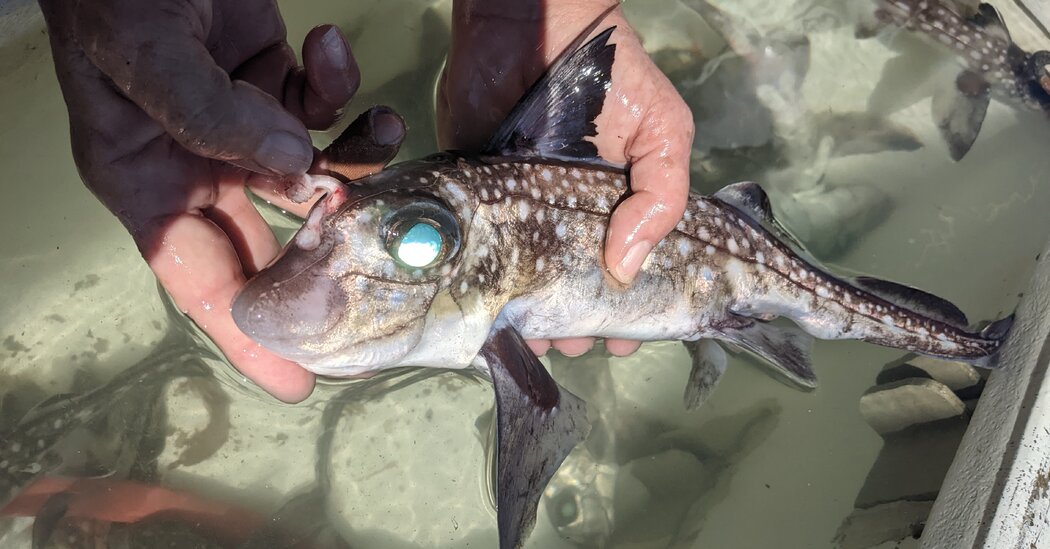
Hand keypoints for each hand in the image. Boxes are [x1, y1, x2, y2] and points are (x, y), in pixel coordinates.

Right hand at [39, 0, 403, 401]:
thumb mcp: (144, 54)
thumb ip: (212, 113)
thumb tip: (290, 165)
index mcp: (147, 181)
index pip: (198, 278)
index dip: (247, 334)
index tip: (298, 380)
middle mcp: (196, 166)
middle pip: (271, 241)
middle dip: (331, 266)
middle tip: (392, 293)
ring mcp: (240, 126)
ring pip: (315, 172)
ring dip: (355, 156)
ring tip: (380, 127)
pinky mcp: (274, 83)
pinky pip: (321, 108)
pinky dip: (338, 87)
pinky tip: (327, 46)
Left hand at [437, 1, 693, 357]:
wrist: (532, 27)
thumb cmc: (611, 79)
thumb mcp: (663, 132)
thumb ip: (663, 196)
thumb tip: (625, 269)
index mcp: (615, 209)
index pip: (624, 273)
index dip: (625, 312)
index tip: (617, 340)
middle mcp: (568, 218)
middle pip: (572, 287)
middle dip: (575, 324)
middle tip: (571, 341)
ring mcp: (520, 211)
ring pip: (524, 282)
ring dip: (531, 316)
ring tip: (533, 338)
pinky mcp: (476, 197)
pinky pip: (479, 252)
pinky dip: (482, 288)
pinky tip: (489, 315)